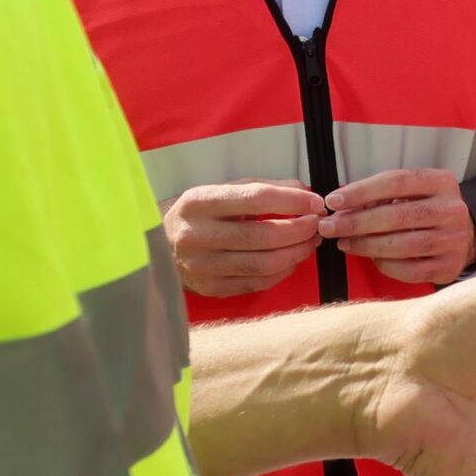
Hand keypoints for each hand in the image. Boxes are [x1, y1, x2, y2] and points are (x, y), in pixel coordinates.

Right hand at [163, 179, 323, 297]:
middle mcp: (196, 235)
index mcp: (199, 202)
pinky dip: (282, 271)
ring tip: (310, 241)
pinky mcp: (210, 288)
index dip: (293, 201)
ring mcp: (201, 266)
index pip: (255, 198)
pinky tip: (292, 259)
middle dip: (300, 230)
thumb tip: (304, 192)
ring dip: (297, 253)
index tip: (317, 202)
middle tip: (318, 225)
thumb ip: (262, 187)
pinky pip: (257, 283)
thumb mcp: (222, 190)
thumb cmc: (200, 213)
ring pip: (263, 264)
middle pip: (262, 236)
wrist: (158, 244)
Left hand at [322, 167, 475, 284]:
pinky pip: (410, 270)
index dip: (362, 191)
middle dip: (357, 222)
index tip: (335, 201)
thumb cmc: (426, 211)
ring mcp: (453, 240)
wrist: (464, 236)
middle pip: (398, 215)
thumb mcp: (412, 192)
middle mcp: (452, 210)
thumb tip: (341, 208)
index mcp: (442, 183)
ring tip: (344, 243)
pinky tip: (372, 258)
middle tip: (330, 227)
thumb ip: (382, 196)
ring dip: (366, 245)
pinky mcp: (448, 266)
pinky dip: (385, 265)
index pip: (398, 182)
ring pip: (403, 245)